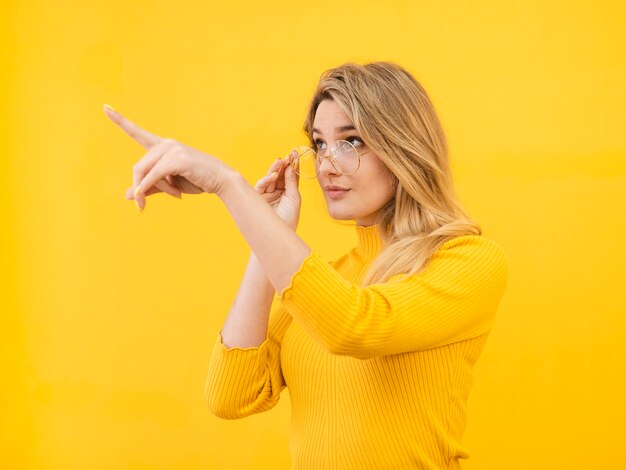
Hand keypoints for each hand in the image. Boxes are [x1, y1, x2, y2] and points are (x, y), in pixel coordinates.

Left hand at [103, 105, 234, 210]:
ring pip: (145, 172)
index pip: (137, 133)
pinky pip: (153, 176)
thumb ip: (149, 188)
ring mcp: (172, 149)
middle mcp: (166, 144)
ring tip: (175, 196)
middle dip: (139, 187)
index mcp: (163, 146)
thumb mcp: (169, 185)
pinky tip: (145, 200)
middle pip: (138, 166)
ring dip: (150, 190)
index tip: (105, 107)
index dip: (120, 121)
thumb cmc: (197, 180)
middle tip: (142, 206)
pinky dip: (147, 187)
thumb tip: (128, 196)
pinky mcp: (176, 159)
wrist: (220, 181)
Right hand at [254, 151, 300, 229]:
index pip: (289, 177)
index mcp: (287, 193)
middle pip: (280, 175)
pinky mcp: (258, 198)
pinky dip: (267, 179)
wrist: (278, 235)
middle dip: (284, 165)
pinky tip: (274, 175)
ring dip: (275, 169)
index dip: (292, 167)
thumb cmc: (288, 219)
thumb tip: (291, 166)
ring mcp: (267, 195)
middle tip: (289, 155)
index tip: (296, 156)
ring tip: (281, 160)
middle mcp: (277, 193)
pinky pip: (261, 185)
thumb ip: (292, 182)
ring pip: (270, 178)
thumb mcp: (294, 198)